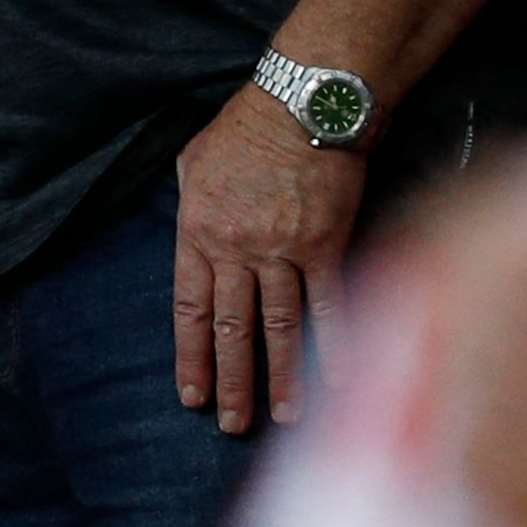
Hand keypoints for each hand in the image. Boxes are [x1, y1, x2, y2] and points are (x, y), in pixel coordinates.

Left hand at [172, 88, 367, 434]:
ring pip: (278, 326)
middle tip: (234, 425)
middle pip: (231, 328)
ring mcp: (281, 250)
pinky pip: (328, 304)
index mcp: (197, 230)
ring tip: (285, 419)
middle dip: (233, 382)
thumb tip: (192, 234)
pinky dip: (334, 343)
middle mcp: (235, 248)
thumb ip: (191, 204)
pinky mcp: (325, 245)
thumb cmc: (246, 124)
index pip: (188, 309)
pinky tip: (338, 379)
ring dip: (281, 377)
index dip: (191, 356)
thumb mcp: (195, 159)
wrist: (303, 101)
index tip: (193, 395)